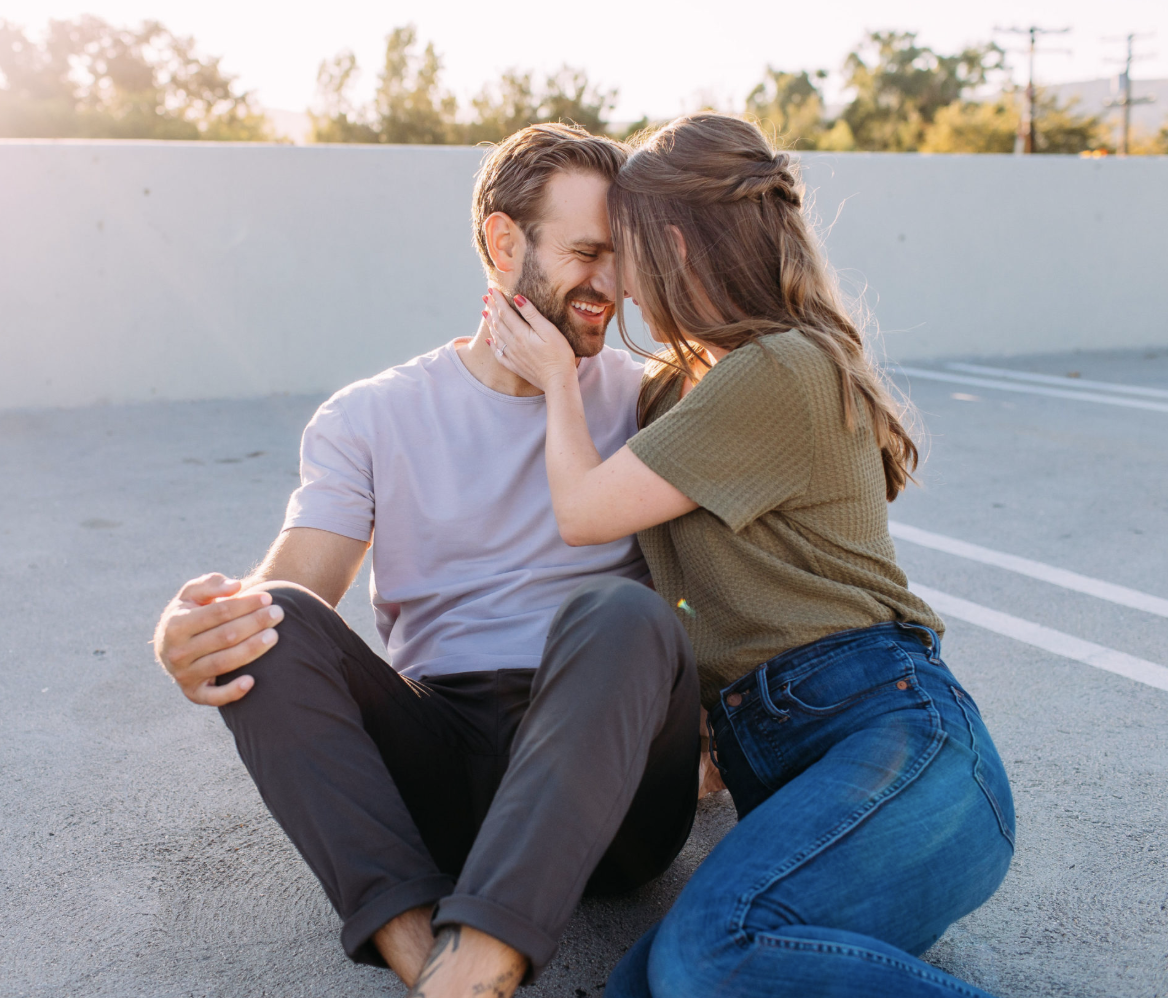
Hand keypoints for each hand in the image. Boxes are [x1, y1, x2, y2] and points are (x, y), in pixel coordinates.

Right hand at [153, 573, 283, 705]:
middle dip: (255, 623)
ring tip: (275, 635)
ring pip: (223, 663)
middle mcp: (177, 652)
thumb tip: (235, 586)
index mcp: (175, 625)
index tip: (268, 598)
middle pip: (224, 637)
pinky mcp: (193, 693)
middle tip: (278, 613)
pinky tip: (252, 681)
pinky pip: (213, 697)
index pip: (218, 613)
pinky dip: (232, 692)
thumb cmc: (190, 613)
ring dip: (252, 649)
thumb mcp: (192, 594)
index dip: (245, 604)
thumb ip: (211, 584)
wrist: (171, 647)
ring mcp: (184, 674)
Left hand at [483, 289, 576, 391]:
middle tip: (486, 296)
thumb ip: (532, 315)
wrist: (558, 381)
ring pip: (496, 336)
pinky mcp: (515, 366)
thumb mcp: (549, 331)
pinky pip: (498, 354)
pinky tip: (489, 340)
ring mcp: (513, 356)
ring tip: (484, 312)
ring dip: (490, 323)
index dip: (498, 300)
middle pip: (498, 323)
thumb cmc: (559, 355)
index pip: (505, 312)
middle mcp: (513, 344)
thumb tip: (517, 298)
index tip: (492, 289)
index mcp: (521, 334)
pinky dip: (492, 345)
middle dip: (491, 308)